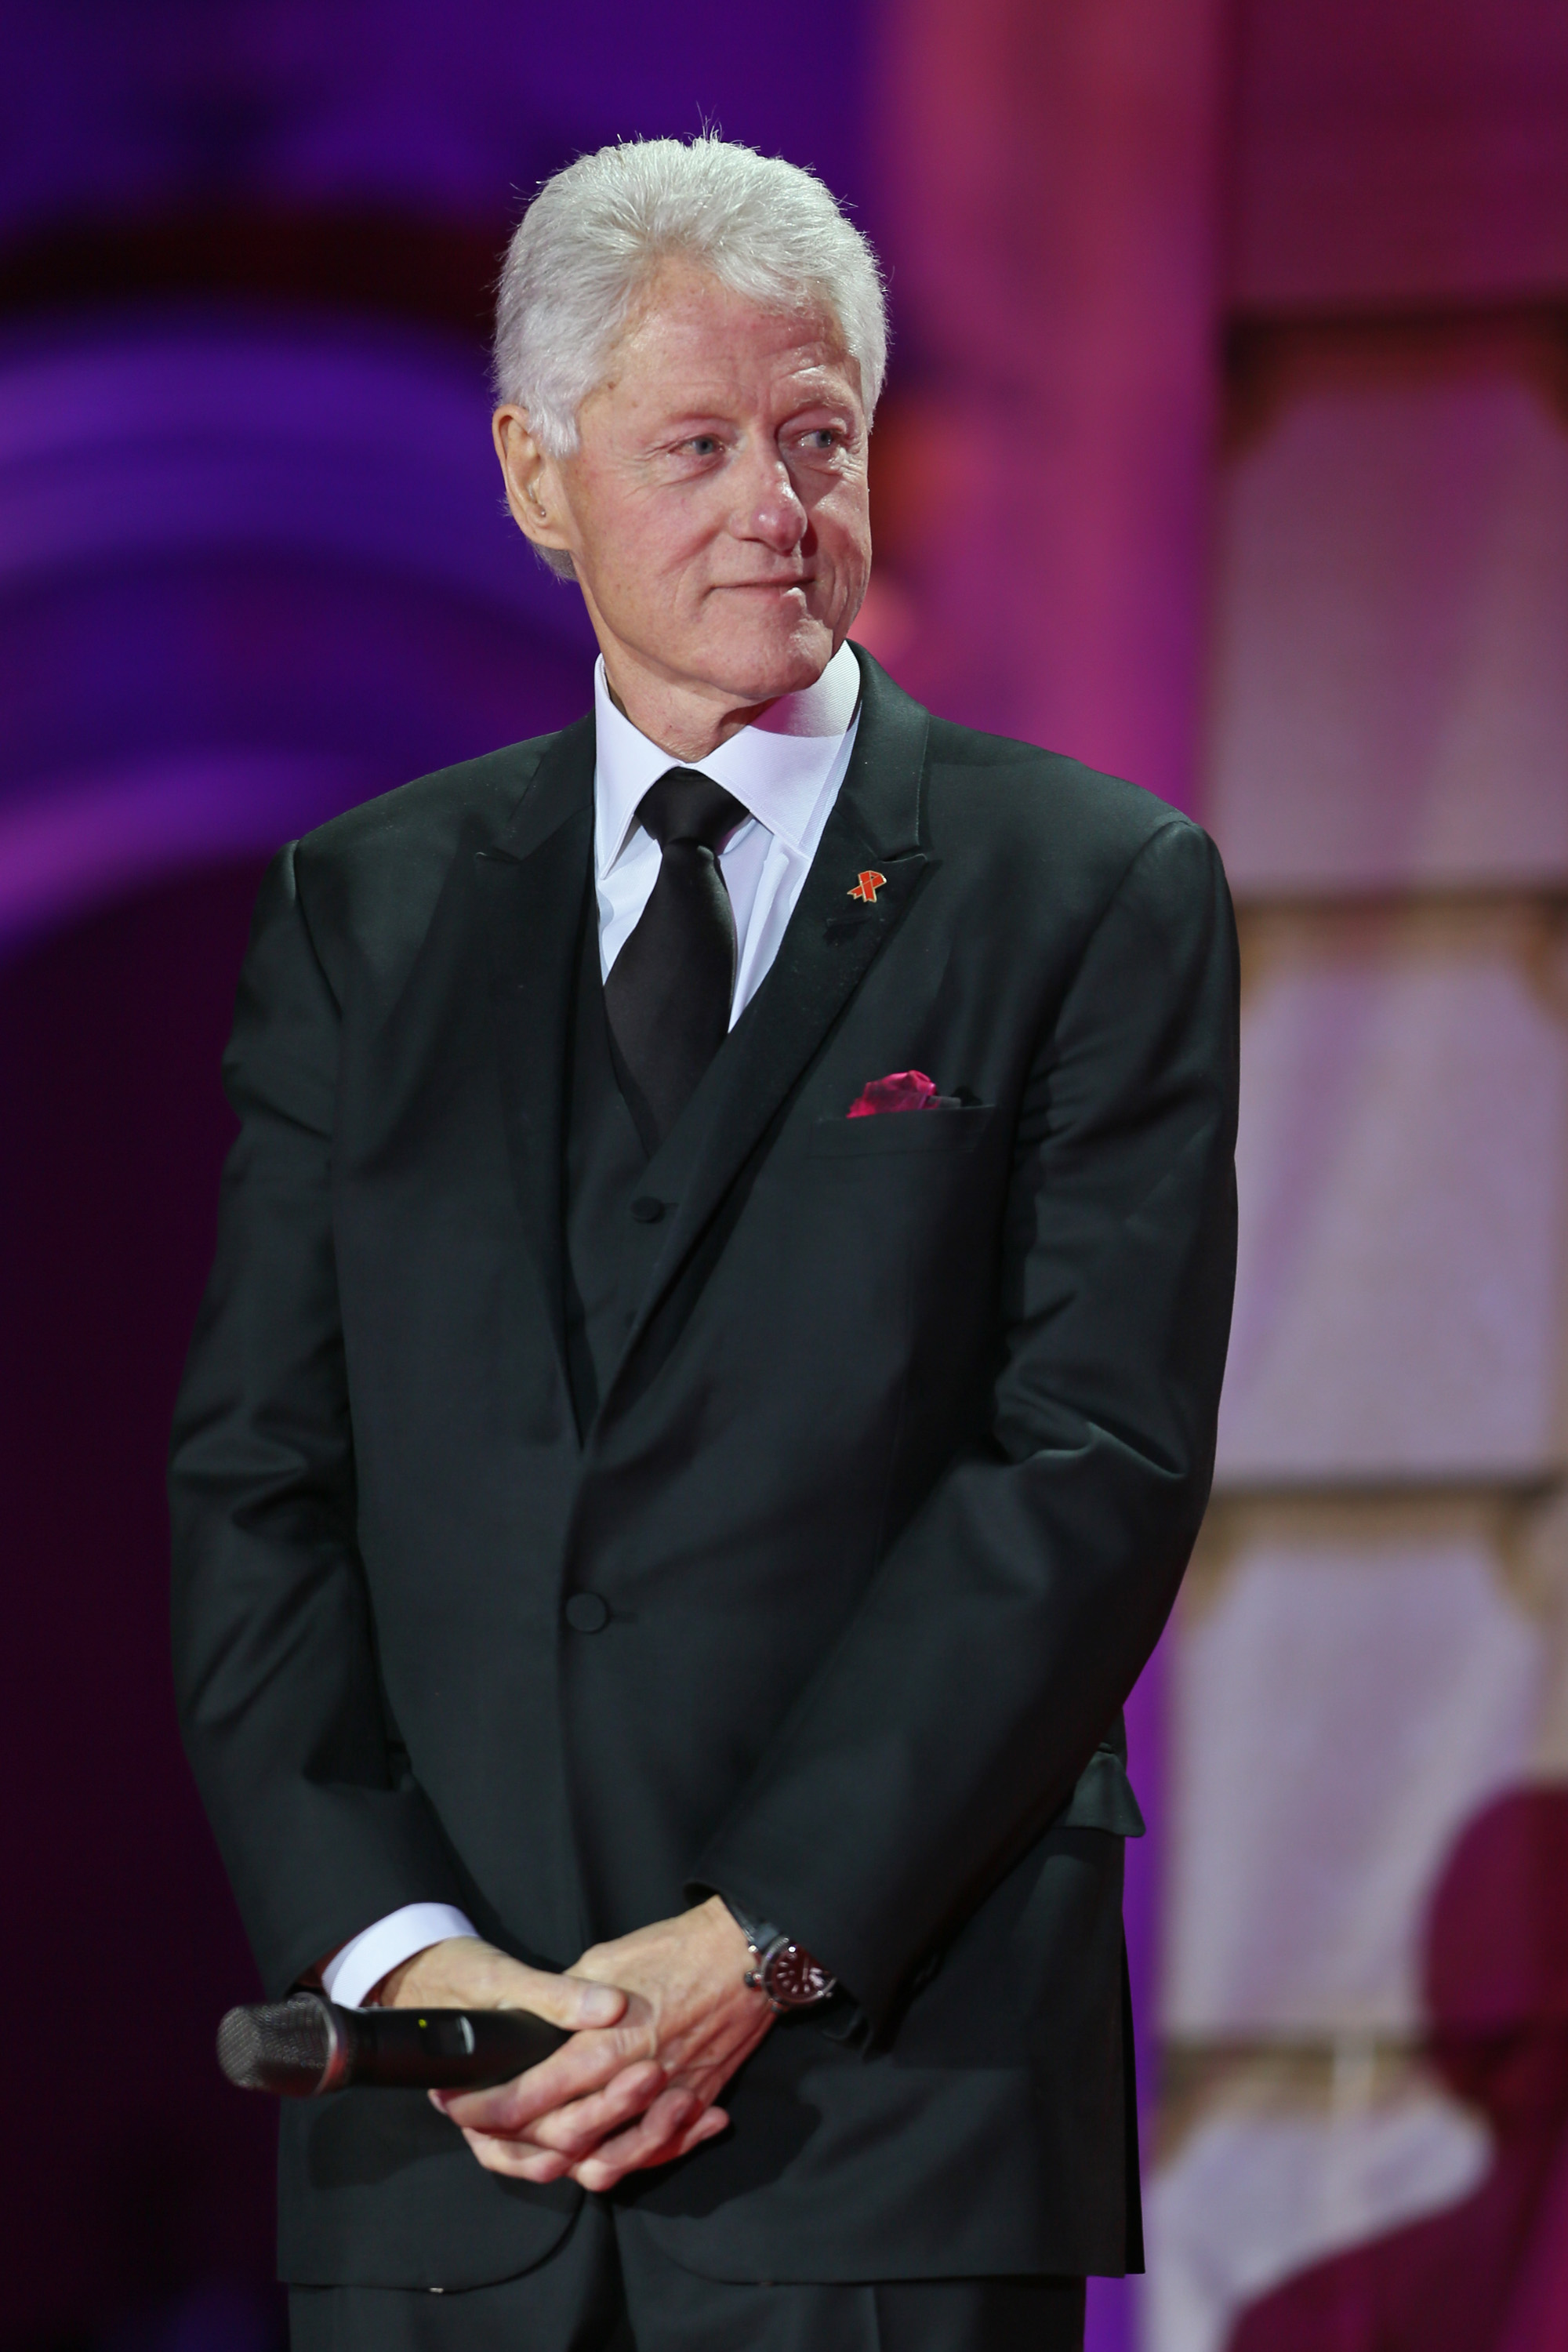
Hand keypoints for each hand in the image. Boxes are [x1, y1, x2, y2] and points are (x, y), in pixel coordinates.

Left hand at [428, 1898, 772, 2190]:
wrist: (746, 1955)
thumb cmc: (675, 1948)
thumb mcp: (605, 1958)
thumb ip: (566, 2002)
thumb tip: (537, 2026)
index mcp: (605, 2044)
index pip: (531, 2096)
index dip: (487, 2108)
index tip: (458, 2104)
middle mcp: (634, 2082)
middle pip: (561, 2139)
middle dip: (511, 2142)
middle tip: (481, 2131)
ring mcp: (668, 2100)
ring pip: (607, 2162)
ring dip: (566, 2161)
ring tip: (533, 2148)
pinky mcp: (695, 2103)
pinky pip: (655, 2153)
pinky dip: (627, 2161)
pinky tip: (599, 2154)